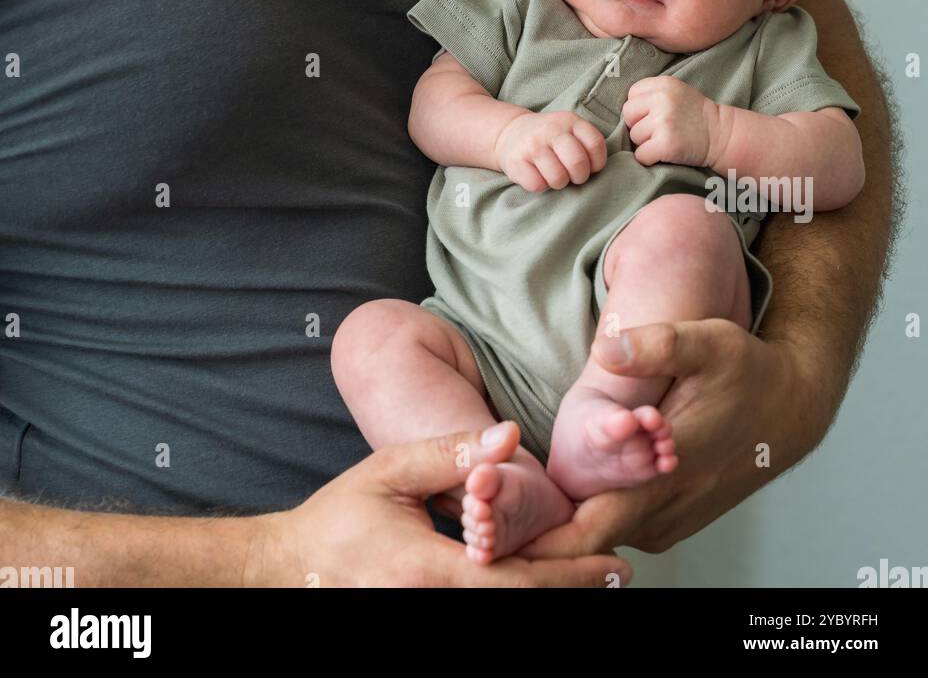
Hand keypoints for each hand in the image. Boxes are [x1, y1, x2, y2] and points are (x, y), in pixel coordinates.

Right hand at [246, 421, 630, 586]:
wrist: (292, 566)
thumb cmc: (339, 515)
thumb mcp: (391, 471)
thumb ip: (451, 454)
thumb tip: (510, 436)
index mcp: (427, 570)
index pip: (515, 580)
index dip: (569, 575)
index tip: (613, 563)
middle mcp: (431, 606)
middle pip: (519, 607)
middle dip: (571, 589)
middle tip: (619, 571)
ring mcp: (425, 619)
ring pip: (502, 616)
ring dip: (547, 594)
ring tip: (593, 576)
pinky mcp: (423, 620)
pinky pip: (479, 615)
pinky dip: (515, 599)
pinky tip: (540, 582)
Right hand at [494, 110, 607, 191]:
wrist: (510, 132)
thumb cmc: (550, 138)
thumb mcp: (570, 129)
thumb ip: (587, 143)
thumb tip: (597, 171)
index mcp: (570, 121)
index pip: (595, 144)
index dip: (597, 163)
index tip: (589, 166)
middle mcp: (551, 129)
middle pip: (578, 163)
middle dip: (579, 177)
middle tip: (572, 175)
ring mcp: (533, 145)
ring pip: (558, 178)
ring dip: (559, 183)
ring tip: (554, 175)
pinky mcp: (516, 161)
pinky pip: (537, 185)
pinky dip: (541, 186)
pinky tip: (538, 175)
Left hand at [505, 320, 831, 557]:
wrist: (791, 407)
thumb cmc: (747, 374)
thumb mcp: (706, 343)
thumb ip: (655, 345)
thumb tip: (606, 347)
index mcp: (661, 481)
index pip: (588, 533)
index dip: (538, 545)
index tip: (490, 545)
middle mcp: (662, 512)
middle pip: (584, 544)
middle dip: (531, 539)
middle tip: (476, 527)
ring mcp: (667, 519)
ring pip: (599, 539)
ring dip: (556, 532)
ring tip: (496, 516)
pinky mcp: (670, 516)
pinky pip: (617, 529)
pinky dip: (584, 524)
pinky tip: (550, 505)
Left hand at [622, 75, 720, 166]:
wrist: (722, 135)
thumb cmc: (695, 116)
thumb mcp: (676, 92)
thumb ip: (651, 94)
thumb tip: (621, 110)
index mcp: (663, 84)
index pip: (631, 94)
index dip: (640, 108)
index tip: (655, 115)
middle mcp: (662, 100)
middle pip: (628, 115)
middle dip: (639, 125)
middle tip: (658, 130)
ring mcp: (664, 121)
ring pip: (634, 136)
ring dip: (646, 143)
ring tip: (666, 139)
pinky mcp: (666, 144)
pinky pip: (641, 155)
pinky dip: (649, 158)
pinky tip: (664, 153)